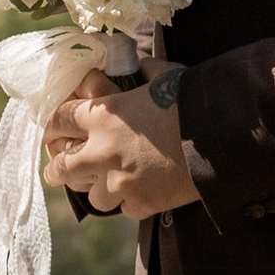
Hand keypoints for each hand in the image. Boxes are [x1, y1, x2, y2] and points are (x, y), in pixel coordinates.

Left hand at [42, 68, 200, 216]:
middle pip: (60, 169)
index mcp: (102, 116)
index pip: (57, 121)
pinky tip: (144, 190)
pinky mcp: (142, 204)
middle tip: (57, 171)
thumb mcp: (164, 76)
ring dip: (101, 189)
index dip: (50, 126)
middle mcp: (102, 152)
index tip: (50, 132)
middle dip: (56, 170)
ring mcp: (120, 183)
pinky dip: (132, 201)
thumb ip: (143, 73)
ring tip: (112, 184)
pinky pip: (126, 209)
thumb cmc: (194, 98)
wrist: (223, 136)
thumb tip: (140, 65)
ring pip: (93, 198)